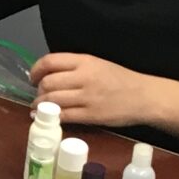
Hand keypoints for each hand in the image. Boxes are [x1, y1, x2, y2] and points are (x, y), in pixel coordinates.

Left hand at [30, 52, 156, 127]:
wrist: (145, 97)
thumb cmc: (121, 79)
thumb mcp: (98, 64)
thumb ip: (75, 67)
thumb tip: (49, 74)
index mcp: (85, 61)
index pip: (50, 61)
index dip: (36, 70)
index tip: (33, 78)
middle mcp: (84, 77)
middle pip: (48, 82)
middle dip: (38, 90)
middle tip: (38, 95)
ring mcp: (88, 97)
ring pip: (53, 100)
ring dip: (40, 105)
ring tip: (39, 108)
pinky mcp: (92, 115)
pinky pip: (65, 116)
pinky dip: (53, 117)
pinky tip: (49, 117)